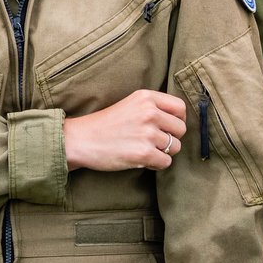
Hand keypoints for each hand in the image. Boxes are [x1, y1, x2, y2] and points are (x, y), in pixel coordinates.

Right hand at [64, 89, 185, 171]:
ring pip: (175, 147)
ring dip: (163, 152)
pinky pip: (166, 162)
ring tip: (144, 150)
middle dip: (171, 138)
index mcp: (146, 97)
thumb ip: (153, 107)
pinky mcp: (144, 154)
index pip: (180, 107)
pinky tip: (142, 159)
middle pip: (180, 129)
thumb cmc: (106, 124)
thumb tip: (179, 121)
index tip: (168, 127)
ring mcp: (147, 133)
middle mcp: (149, 112)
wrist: (82, 139)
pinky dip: (156, 164)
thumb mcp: (130, 104)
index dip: (177, 119)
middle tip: (154, 141)